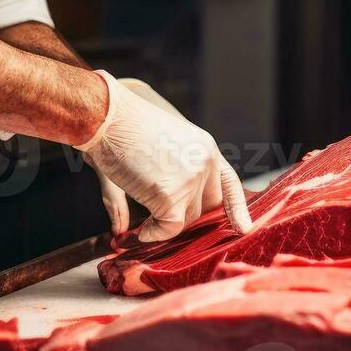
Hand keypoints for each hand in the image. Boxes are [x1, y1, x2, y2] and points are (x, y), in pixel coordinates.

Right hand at [78, 72, 252, 242]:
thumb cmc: (122, 127)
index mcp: (204, 147)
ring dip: (165, 226)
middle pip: (207, 206)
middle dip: (185, 217)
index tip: (243, 228)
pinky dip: (153, 234)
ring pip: (187, 220)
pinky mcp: (172, 195)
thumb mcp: (150, 153)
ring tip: (142, 223)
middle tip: (161, 220)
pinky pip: (168, 228)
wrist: (108, 115)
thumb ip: (152, 189)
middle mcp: (205, 163)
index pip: (228, 182)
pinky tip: (141, 231)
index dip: (236, 207)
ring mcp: (191, 179)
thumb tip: (123, 233)